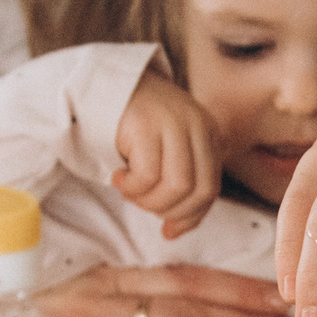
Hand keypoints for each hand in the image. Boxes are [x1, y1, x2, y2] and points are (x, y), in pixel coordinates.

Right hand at [111, 69, 219, 239]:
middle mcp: (197, 125)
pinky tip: (119, 178)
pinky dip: (133, 187)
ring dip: (149, 201)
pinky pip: (148, 175)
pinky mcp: (147, 125)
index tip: (169, 230)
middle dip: (170, 210)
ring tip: (129, 192)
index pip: (211, 187)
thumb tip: (174, 231)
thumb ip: (179, 183)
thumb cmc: (136, 126)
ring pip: (178, 186)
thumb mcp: (168, 151)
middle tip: (143, 205)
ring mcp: (174, 123)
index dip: (191, 216)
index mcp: (208, 132)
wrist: (104, 85)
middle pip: (200, 190)